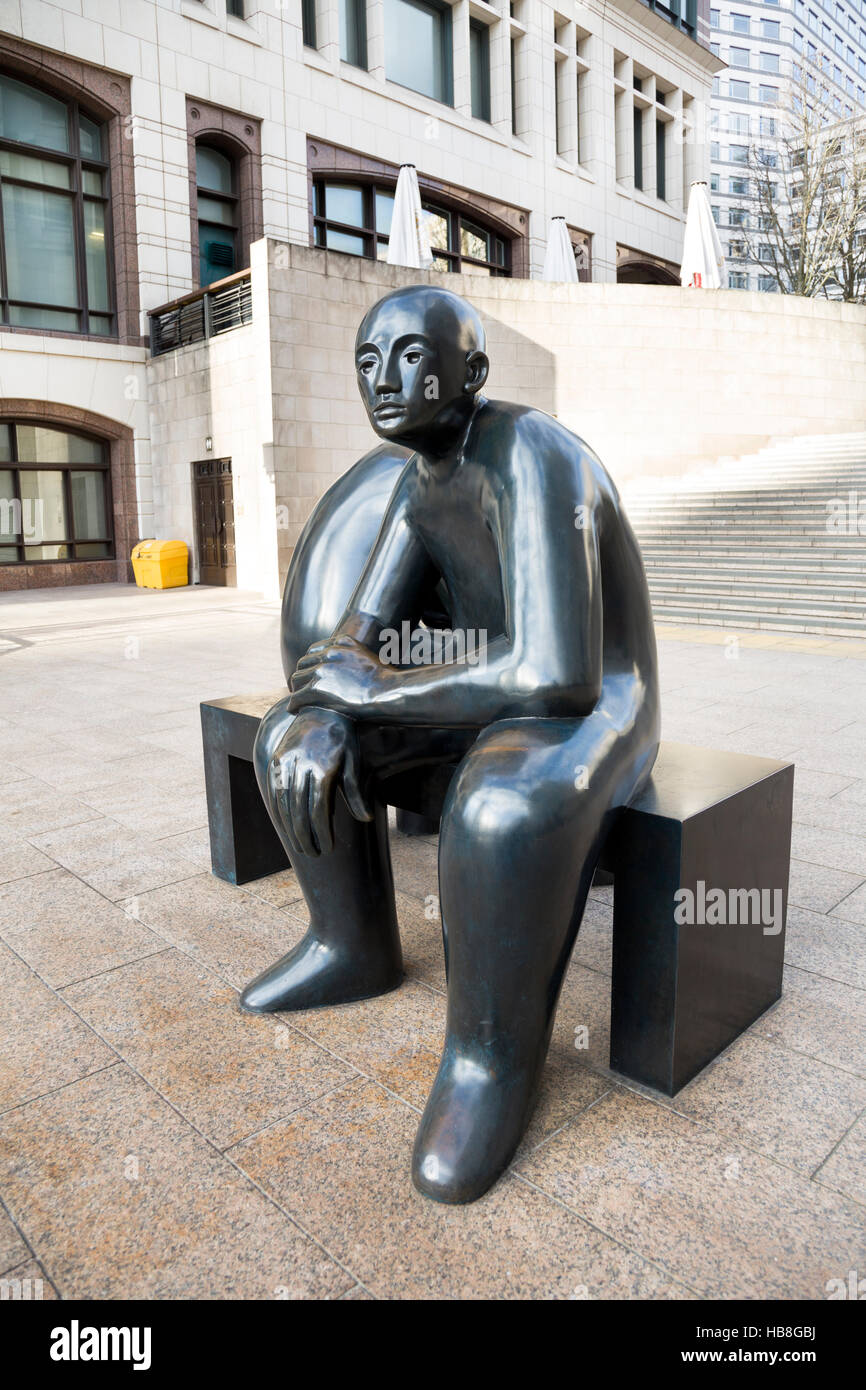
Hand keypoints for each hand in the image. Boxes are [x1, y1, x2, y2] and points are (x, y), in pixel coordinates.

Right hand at [268, 706, 372, 858]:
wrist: (321, 708)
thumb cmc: (343, 739)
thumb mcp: (353, 762)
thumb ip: (355, 792)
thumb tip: (365, 819)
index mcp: (323, 768)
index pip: (318, 809)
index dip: (322, 833)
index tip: (328, 849)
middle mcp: (301, 765)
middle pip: (299, 810)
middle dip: (304, 836)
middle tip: (312, 854)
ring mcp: (286, 762)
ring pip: (284, 803)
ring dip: (289, 828)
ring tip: (299, 846)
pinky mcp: (277, 760)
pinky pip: (274, 790)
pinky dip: (278, 811)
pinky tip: (284, 827)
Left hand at [288, 634, 390, 718]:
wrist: (388, 692)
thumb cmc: (386, 681)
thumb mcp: (370, 658)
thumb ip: (354, 657)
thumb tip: (353, 668)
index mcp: (341, 642)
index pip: (314, 650)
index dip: (310, 664)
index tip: (310, 674)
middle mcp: (329, 652)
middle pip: (303, 663)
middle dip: (301, 676)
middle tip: (301, 689)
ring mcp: (322, 669)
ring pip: (297, 679)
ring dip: (296, 690)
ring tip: (298, 700)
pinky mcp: (317, 688)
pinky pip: (297, 696)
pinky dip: (293, 704)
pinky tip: (294, 710)